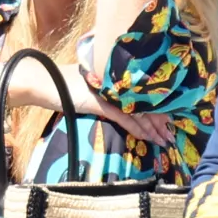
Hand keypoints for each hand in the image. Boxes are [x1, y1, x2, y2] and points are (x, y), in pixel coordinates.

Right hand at [17, 62, 174, 145]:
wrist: (45, 83)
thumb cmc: (63, 84)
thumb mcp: (90, 86)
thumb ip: (105, 91)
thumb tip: (118, 101)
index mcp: (116, 76)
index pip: (141, 92)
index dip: (157, 106)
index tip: (168, 119)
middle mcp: (117, 82)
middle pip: (145, 102)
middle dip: (160, 120)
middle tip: (172, 134)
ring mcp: (110, 91)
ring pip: (138, 111)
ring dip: (153, 128)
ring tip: (164, 140)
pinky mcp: (101, 102)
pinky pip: (125, 117)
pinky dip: (137, 128)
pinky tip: (147, 137)